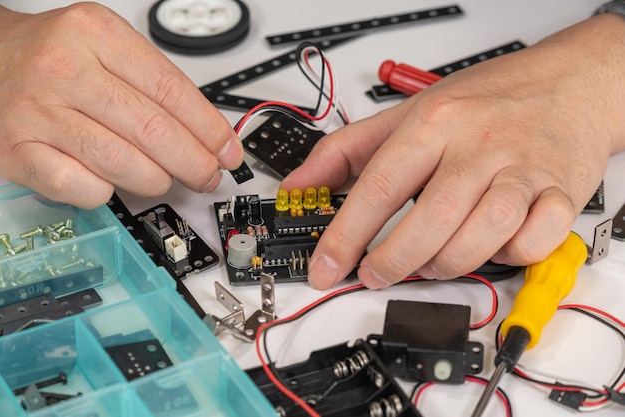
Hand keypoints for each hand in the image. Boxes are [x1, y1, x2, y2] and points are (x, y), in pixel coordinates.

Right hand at [0, 3, 242, 207]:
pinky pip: (82, 188)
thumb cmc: (54, 56)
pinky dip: (106, 192)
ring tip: (164, 179)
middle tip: (207, 176)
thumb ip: (156, 84)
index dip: (209, 130)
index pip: (172, 90)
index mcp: (96, 35)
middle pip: (153, 130)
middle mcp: (65, 69)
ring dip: (157, 181)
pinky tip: (109, 180)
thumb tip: (208, 135)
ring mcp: (37, 112)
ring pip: (124, 163)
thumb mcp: (107, 47)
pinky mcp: (17, 151)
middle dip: (194, 163)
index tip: (228, 152)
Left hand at [282, 13, 624, 288]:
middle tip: (375, 272)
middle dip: (393, 261)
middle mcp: (479, 144)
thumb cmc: (485, 101)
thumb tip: (300, 185)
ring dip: (446, 263)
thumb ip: (347, 150)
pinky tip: (491, 248)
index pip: (378, 185)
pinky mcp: (560, 192)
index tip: (326, 266)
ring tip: (429, 261)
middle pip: (430, 219)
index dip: (346, 234)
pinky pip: (536, 241)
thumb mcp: (407, 112)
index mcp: (436, 122)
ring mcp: (523, 169)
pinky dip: (510, 256)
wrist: (566, 83)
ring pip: (482, 235)